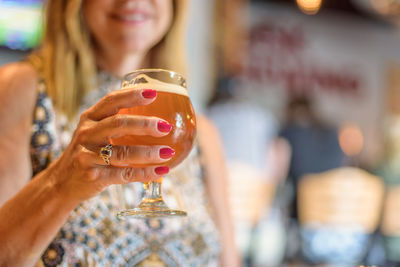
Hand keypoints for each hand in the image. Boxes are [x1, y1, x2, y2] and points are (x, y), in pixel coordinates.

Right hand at [45, 88, 171, 201]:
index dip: (132, 95)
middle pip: (118, 124)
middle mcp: (86, 134)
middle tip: (166, 126)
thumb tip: (156, 116)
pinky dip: (145, 173)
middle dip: (144, 124)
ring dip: (148, 153)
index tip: (154, 93)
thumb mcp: (94, 132)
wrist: (62, 182)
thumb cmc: (88, 152)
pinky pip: (124, 175)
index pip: (111, 101)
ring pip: (122, 153)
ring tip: (168, 152)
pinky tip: (162, 170)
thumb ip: (116, 123)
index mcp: (89, 118)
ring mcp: (87, 156)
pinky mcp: (93, 177)